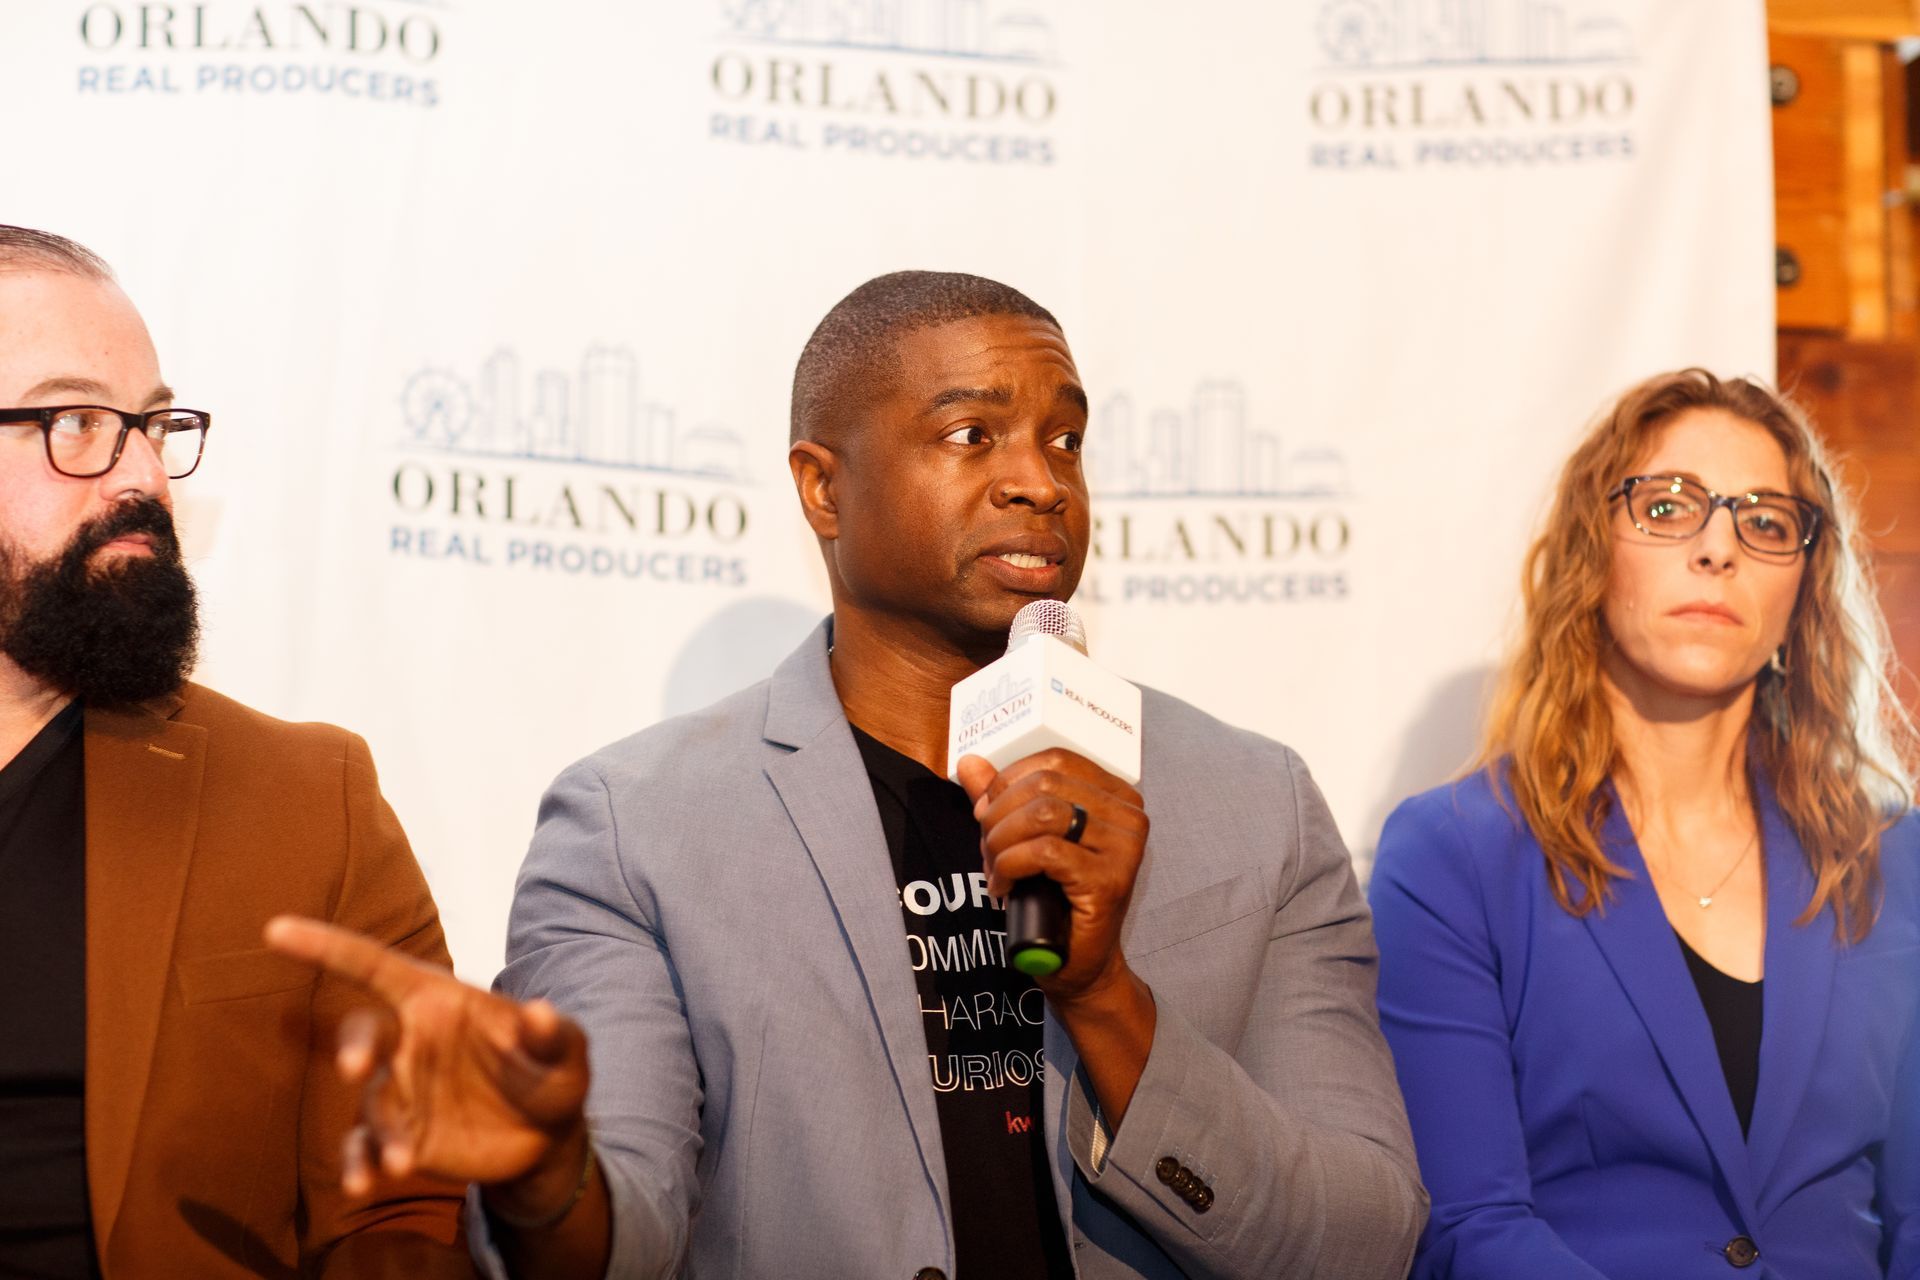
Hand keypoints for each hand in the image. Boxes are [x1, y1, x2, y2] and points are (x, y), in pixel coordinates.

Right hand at [264, 916, 590, 1205]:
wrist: (548, 1135)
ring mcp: (400, 1090)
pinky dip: (360, 1164)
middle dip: (353, 1046)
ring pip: (370, 1104)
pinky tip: (364, 1185)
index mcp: (438, 1001)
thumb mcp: (567, 1053)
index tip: (276, 931)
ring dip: (380, 1132)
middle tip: (356, 1069)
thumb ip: (554, 1035)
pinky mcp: (400, 1136)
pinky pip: (366, 1147)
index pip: (376, 965)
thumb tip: (539, 1013)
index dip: (328, 946)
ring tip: (403, 1164)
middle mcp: (409, 1041)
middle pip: (363, 1033)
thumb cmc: (552, 1073)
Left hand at [955, 748, 1149, 1000]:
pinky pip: (1044, 852)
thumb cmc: (1055, 900)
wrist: (1079, 964)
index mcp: (1116, 796)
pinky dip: (1010, 865)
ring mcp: (1124, 848)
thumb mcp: (1026, 839)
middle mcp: (1129, 816)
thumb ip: (1002, 799)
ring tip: (994, 868)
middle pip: (1044, 784)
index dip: (1008, 781)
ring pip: (1041, 814)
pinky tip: (1003, 887)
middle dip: (998, 815)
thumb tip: (969, 764)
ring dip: (1000, 840)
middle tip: (987, 849)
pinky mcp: (1108, 881)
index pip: (1054, 760)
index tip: (985, 812)